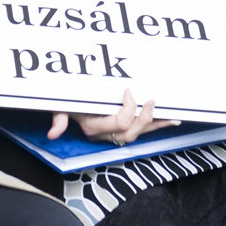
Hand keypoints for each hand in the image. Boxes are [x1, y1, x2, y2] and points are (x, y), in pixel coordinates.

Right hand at [47, 89, 177, 144]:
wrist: (68, 106)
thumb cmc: (67, 103)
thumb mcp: (61, 106)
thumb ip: (59, 117)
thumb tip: (53, 133)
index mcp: (93, 127)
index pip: (119, 123)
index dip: (128, 109)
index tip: (129, 91)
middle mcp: (105, 134)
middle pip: (131, 133)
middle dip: (145, 118)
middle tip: (152, 101)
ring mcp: (113, 134)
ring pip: (138, 134)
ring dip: (156, 125)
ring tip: (171, 117)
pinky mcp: (121, 130)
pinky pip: (140, 131)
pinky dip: (156, 126)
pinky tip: (169, 120)